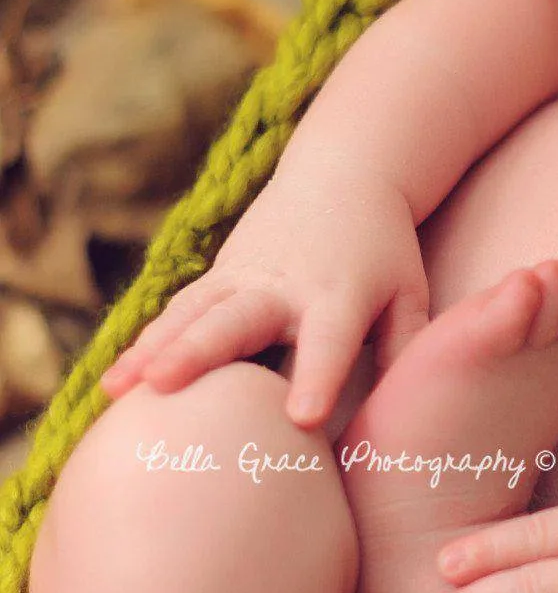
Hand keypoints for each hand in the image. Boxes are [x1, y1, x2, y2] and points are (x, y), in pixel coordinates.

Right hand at [99, 165, 430, 429]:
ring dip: (153, 349)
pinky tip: (114, 382)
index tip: (301, 417)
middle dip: (200, 352)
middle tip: (164, 385)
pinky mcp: (218, 276)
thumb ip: (405, 347)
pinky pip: (177, 311)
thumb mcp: (408, 292)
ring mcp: (243, 277)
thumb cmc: (384, 250)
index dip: (315, 377)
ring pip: (192, 315)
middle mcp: (284, 287)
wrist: (344, 175)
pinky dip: (144, 343)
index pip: (327, 343)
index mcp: (340, 296)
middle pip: (237, 322)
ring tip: (116, 390)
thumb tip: (408, 411)